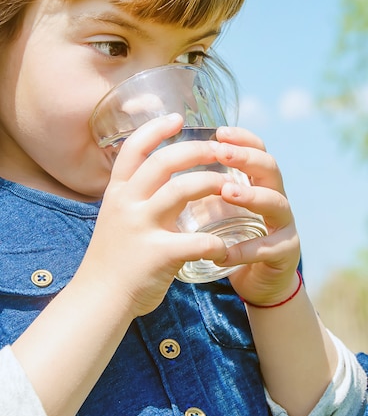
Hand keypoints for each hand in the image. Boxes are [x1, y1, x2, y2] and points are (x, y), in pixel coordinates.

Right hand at [80, 114, 227, 317]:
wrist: (99, 299)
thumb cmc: (113, 257)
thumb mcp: (116, 217)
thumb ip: (136, 196)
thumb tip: (163, 178)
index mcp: (117, 192)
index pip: (134, 149)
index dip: (156, 129)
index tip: (178, 117)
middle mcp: (126, 203)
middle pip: (164, 162)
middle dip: (196, 150)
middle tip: (219, 149)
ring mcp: (141, 227)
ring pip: (182, 190)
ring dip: (212, 184)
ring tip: (230, 188)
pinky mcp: (158, 254)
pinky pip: (197, 240)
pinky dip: (216, 242)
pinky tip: (223, 247)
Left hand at [214, 126, 300, 305]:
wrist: (256, 282)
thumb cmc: (231, 237)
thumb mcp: (218, 208)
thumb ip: (205, 187)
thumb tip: (164, 161)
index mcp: (258, 182)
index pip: (257, 150)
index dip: (242, 138)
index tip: (219, 132)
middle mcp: (276, 197)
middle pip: (270, 168)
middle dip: (246, 158)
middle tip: (221, 152)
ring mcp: (284, 225)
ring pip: (276, 203)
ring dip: (251, 195)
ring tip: (226, 192)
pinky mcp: (285, 253)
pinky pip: (268, 248)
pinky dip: (245, 250)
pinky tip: (223, 252)